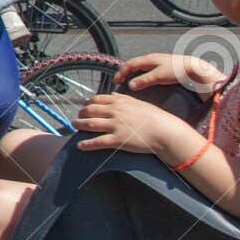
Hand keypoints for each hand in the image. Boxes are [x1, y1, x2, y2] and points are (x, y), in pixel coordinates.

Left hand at [72, 93, 194, 159]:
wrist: (165, 131)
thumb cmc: (155, 117)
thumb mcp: (139, 102)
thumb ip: (124, 98)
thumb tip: (114, 94)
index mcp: (119, 101)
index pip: (97, 99)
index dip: (88, 103)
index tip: (84, 106)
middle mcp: (114, 111)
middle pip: (90, 111)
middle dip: (81, 114)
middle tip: (77, 117)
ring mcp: (115, 126)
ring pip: (90, 124)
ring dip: (79, 125)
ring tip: (74, 126)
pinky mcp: (117, 140)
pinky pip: (97, 142)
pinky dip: (86, 144)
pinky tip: (80, 146)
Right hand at [115, 53, 227, 94]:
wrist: (192, 67)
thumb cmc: (177, 70)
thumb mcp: (158, 76)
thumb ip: (144, 81)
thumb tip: (130, 85)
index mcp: (148, 59)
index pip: (129, 64)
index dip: (121, 72)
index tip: (115, 81)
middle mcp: (151, 59)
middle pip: (133, 64)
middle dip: (124, 72)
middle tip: (119, 81)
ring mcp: (156, 62)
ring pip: (139, 67)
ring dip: (132, 73)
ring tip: (127, 81)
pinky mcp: (162, 67)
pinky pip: (146, 70)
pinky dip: (139, 74)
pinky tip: (141, 80)